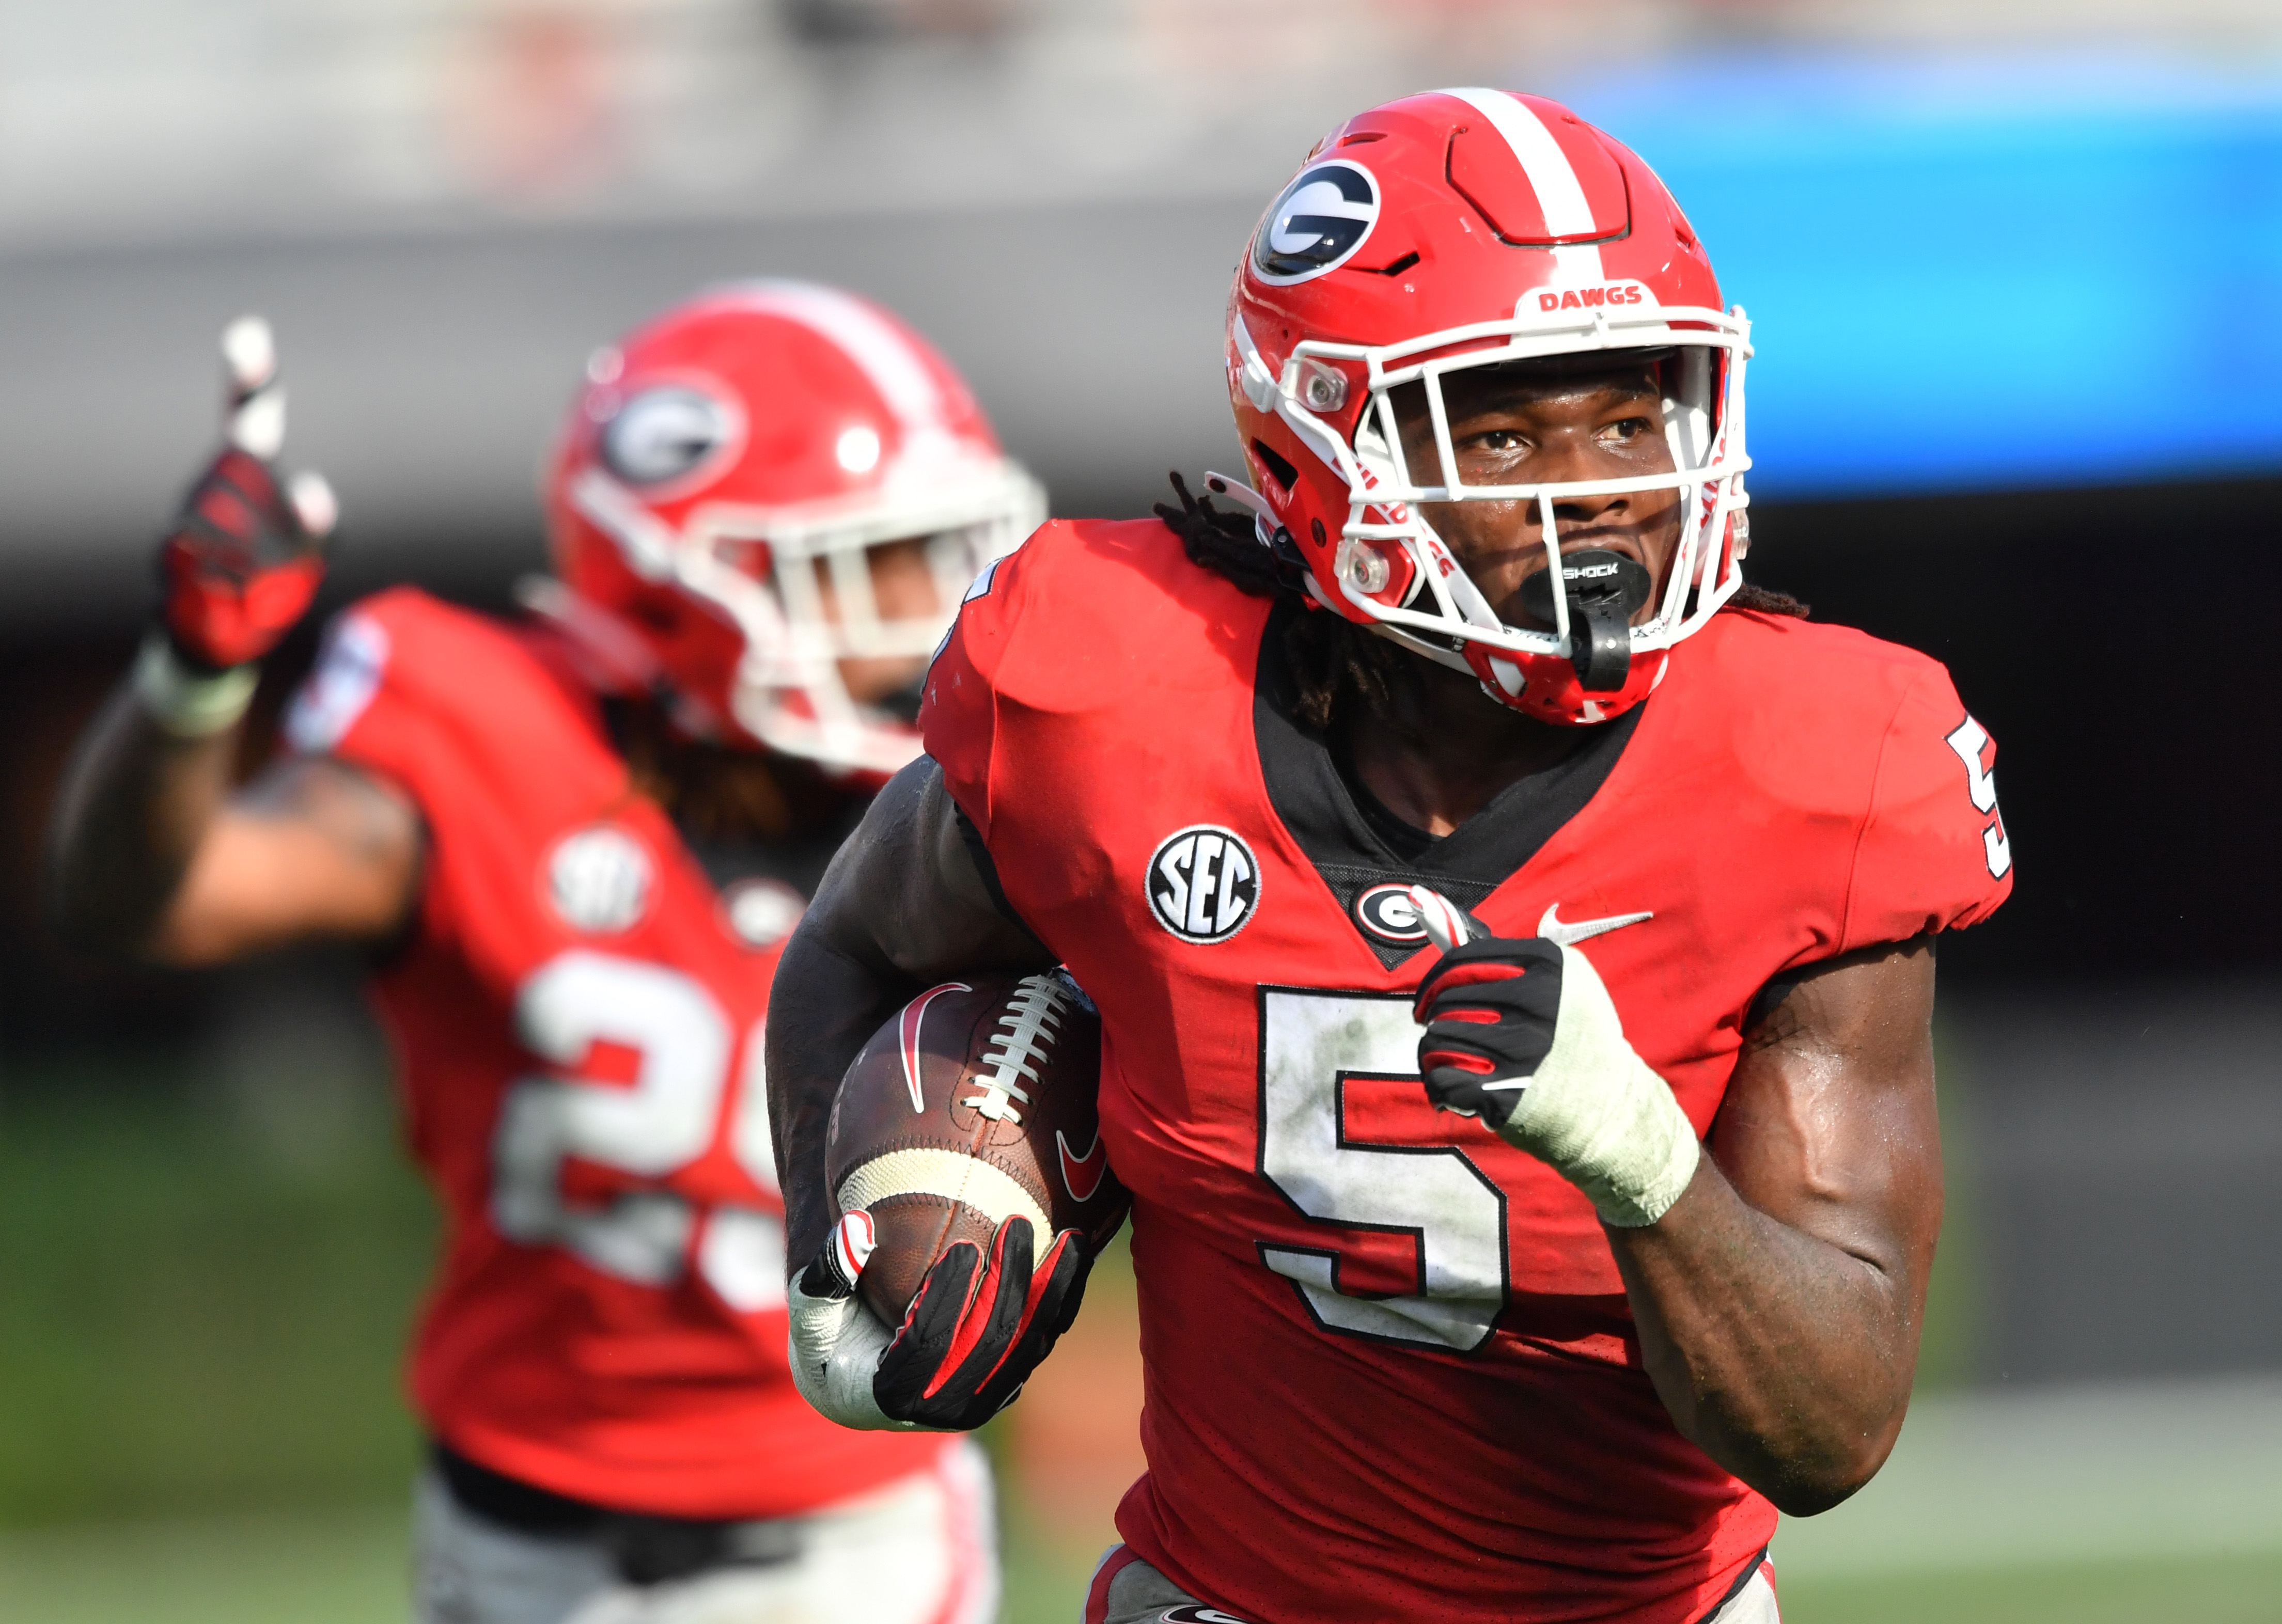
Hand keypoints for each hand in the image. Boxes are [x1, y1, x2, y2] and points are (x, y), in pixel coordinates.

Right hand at [157, 317, 336, 670]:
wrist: (216, 637)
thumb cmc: (272, 585)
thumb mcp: (311, 557)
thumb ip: (319, 526)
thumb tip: (312, 489)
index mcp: (250, 474)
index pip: (251, 415)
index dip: (251, 377)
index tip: (250, 330)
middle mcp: (212, 481)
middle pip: (247, 473)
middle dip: (272, 511)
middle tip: (275, 546)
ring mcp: (186, 511)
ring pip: (227, 516)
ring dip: (255, 555)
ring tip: (257, 581)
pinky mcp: (168, 548)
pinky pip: (200, 554)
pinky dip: (224, 577)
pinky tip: (229, 591)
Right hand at [787, 1209, 1091, 1431]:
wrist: (860, 1373)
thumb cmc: (830, 1335)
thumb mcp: (814, 1308)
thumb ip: (826, 1273)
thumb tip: (856, 1233)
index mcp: (890, 1397)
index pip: (929, 1348)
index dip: (947, 1301)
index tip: (962, 1248)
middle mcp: (942, 1409)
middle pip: (988, 1347)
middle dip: (1008, 1284)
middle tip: (1017, 1225)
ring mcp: (982, 1399)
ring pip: (1026, 1348)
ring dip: (1050, 1292)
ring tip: (1068, 1238)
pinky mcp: (1007, 1381)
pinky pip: (1040, 1341)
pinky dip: (1061, 1301)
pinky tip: (1077, 1255)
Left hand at [1408, 886, 1699, 1227]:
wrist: (1613, 1106)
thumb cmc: (1580, 1040)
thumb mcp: (1569, 984)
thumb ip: (1518, 962)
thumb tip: (1449, 937)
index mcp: (1549, 966)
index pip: (1462, 960)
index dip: (1434, 979)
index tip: (1427, 998)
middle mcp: (1537, 1003)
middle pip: (1448, 1001)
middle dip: (1434, 1018)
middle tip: (1439, 1032)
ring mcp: (1522, 1050)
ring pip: (1438, 1039)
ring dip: (1433, 1052)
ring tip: (1447, 1061)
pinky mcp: (1506, 1092)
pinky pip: (1441, 1078)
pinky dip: (1437, 1083)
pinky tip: (1448, 1087)